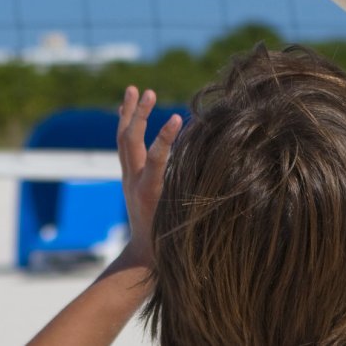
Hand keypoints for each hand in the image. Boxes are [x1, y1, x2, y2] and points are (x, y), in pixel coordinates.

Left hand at [116, 86, 182, 266]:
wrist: (143, 255)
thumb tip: (222, 175)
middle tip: (149, 92)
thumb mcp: (183, 222)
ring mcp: (128, 178)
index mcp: (149, 193)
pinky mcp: (128, 176)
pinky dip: (126, 124)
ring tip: (134, 89)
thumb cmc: (170, 241)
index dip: (165, 137)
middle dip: (138, 115)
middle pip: (130, 142)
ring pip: (123, 140)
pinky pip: (124, 145)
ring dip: (128, 113)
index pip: (155, 159)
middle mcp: (134, 182)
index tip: (177, 116)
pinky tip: (127, 108)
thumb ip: (196, 200)